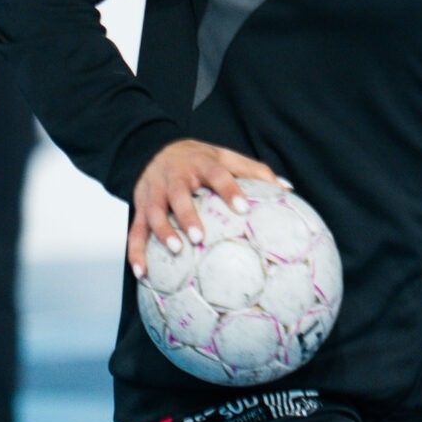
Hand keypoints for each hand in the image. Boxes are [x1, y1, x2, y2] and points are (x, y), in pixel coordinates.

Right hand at [128, 141, 285, 277]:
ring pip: (153, 212)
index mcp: (201, 164)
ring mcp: (154, 192)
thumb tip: (287, 188)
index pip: (217, 174)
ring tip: (175, 251)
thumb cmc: (199, 158)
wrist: (154, 148)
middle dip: (188, 215)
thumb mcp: (226, 157)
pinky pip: (135, 230)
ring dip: (162, 232)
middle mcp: (175, 177)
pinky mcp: (139, 206)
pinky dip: (135, 251)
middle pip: (178, 194)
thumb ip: (255, 172)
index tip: (243, 208)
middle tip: (199, 237)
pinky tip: (142, 273)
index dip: (229, 189)